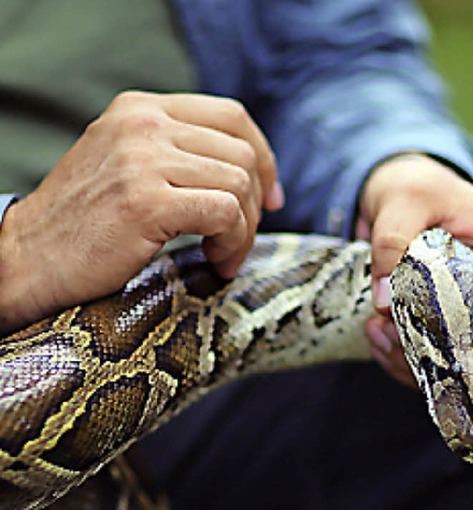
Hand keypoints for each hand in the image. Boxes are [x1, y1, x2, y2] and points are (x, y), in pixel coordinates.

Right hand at [0, 91, 282, 332]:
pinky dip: (233, 243)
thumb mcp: (126, 165)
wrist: (29, 257)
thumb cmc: (83, 224)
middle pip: (243, 153)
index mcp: (141, 109)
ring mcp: (143, 160)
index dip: (264, 159)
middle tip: (239, 241)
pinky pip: (225, 213)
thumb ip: (176, 154)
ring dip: (245, 231)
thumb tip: (246, 172)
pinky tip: (216, 262)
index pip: (232, 115)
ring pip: (239, 184)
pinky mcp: (146, 201)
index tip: (270, 199)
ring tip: (224, 256)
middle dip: (256, 205)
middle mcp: (143, 124)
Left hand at [357, 154, 472, 385]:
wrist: (393, 190)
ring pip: (460, 361)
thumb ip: (392, 243)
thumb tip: (385, 303)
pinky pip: (430, 357)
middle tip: (399, 337)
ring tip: (378, 334)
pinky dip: (400, 359)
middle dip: (450, 358)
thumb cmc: (413, 186)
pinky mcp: (441, 322)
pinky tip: (375, 337)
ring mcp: (470, 309)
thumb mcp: (403, 201)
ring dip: (415, 361)